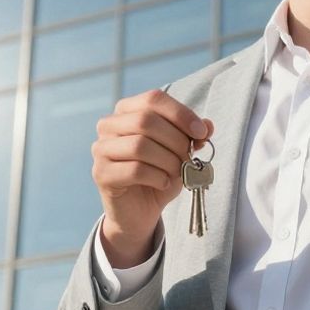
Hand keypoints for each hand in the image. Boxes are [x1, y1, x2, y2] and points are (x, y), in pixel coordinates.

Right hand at [91, 89, 213, 267]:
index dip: (180, 113)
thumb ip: (192, 135)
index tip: (201, 132)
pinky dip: (157, 177)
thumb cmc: (158, 174)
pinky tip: (163, 183)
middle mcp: (109, 125)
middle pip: (146, 120)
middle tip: (189, 157)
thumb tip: (208, 125)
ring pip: (140, 145)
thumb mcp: (180, 152)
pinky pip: (134, 170)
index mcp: (127, 110)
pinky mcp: (101, 173)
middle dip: (176, 140)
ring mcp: (101, 149)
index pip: (153, 99)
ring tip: (177, 171)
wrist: (139, 211)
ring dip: (167, 160)